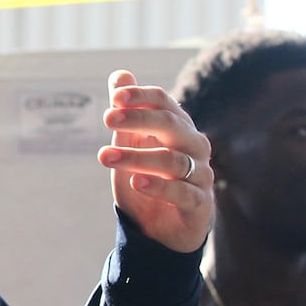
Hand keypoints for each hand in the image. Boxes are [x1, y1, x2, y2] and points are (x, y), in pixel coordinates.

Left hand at [98, 69, 213, 252]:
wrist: (157, 231)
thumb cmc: (145, 180)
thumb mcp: (130, 147)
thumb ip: (127, 114)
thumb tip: (119, 74)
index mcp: (178, 128)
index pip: (165, 103)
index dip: (141, 97)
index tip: (114, 97)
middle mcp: (194, 147)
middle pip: (172, 125)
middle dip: (138, 119)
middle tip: (107, 119)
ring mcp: (200, 175)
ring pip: (173, 160)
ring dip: (136, 157)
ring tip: (105, 157)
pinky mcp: (200, 204)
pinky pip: (183, 192)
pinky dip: (159, 187)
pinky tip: (136, 182)